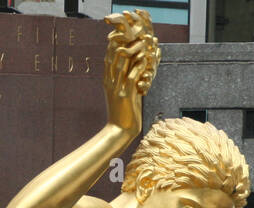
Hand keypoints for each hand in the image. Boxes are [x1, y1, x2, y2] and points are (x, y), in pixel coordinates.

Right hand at [103, 10, 159, 134]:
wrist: (119, 131)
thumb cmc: (123, 113)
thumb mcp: (122, 93)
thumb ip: (125, 80)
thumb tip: (133, 68)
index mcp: (107, 81)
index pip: (108, 58)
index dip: (115, 44)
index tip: (123, 33)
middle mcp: (110, 83)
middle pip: (113, 57)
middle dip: (122, 43)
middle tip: (131, 31)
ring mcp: (117, 88)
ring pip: (123, 64)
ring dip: (133, 51)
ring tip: (141, 40)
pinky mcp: (126, 95)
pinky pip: (132, 76)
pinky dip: (139, 66)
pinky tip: (145, 58)